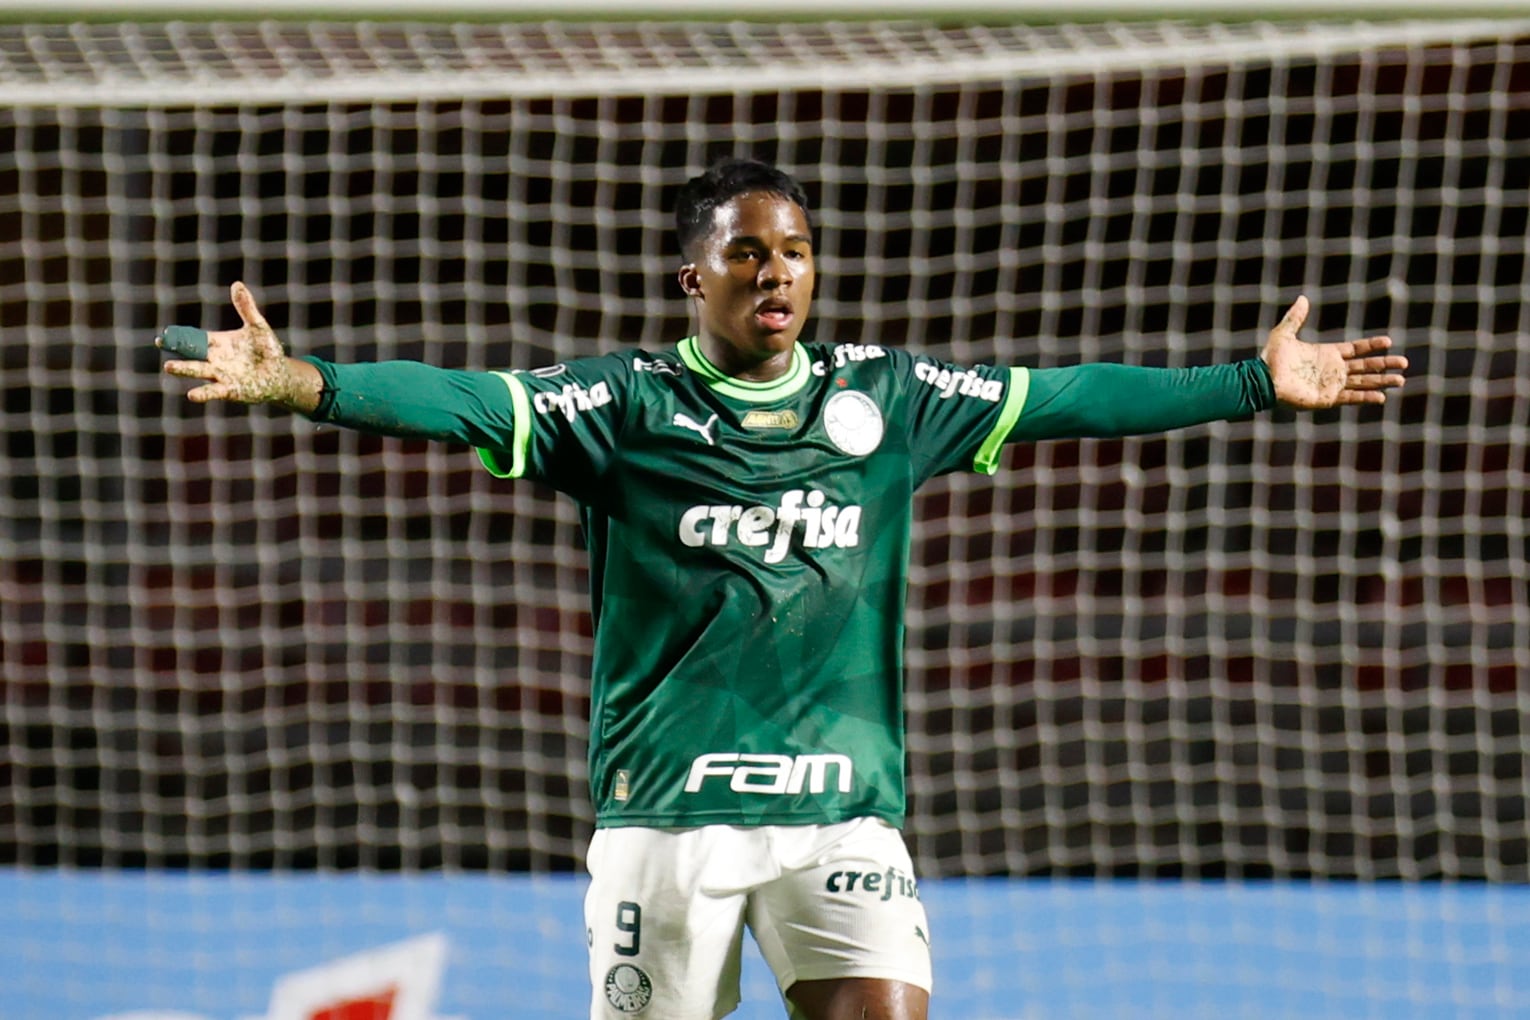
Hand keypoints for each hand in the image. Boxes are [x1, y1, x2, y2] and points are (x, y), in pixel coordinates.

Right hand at [158, 281, 315, 409]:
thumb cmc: (267, 350)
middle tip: (160, 342)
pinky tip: (192, 394)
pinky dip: (203, 393)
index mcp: (217, 343)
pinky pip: (215, 391)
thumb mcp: (258, 327)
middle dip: (177, 348)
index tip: (164, 333)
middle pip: (191, 353)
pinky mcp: (231, 390)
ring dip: (184, 369)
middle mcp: (214, 360)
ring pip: (198, 371)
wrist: (281, 374)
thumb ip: (246, 308)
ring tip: (169, 367)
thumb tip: (237, 284)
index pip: (194, 338)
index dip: (180, 335)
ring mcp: (221, 375)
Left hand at [1260, 296, 1407, 408]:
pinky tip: (1381, 397)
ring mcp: (1331, 385)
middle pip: (1366, 366)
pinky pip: (1350, 397)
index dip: (1372, 345)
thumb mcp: (1284, 334)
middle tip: (1404, 363)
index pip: (1356, 349)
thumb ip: (1295, 317)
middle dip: (1385, 364)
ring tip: (1400, 380)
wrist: (1263, 380)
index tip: (1389, 341)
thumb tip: (1302, 298)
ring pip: (1363, 382)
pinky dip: (1365, 398)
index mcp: (1327, 353)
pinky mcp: (1327, 398)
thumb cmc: (1271, 359)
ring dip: (1381, 382)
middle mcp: (1333, 369)